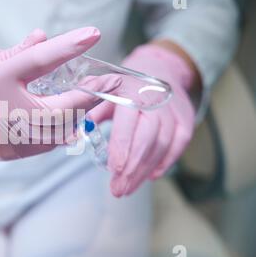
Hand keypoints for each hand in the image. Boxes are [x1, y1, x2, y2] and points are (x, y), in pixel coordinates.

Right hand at [0, 27, 121, 160]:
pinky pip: (44, 145)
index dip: (68, 47)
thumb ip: (19, 52)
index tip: (93, 34)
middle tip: (110, 84)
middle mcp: (0, 112)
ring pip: (56, 133)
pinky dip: (60, 131)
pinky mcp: (8, 153)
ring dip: (79, 116)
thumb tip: (45, 37)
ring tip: (92, 101)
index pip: (37, 61)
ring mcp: (5, 138)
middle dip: (89, 97)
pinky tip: (68, 120)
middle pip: (58, 109)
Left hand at [90, 44, 195, 196]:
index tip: (114, 170)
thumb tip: (71, 134)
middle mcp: (155, 100)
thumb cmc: (124, 85)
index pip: (128, 122)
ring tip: (128, 188)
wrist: (158, 67)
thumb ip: (88, 111)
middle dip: (132, 167)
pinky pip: (179, 144)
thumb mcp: (102, 91)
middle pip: (148, 138)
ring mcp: (173, 110)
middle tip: (118, 189)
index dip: (122, 147)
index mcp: (130, 91)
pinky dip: (166, 162)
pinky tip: (151, 176)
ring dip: (145, 170)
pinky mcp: (185, 119)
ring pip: (163, 144)